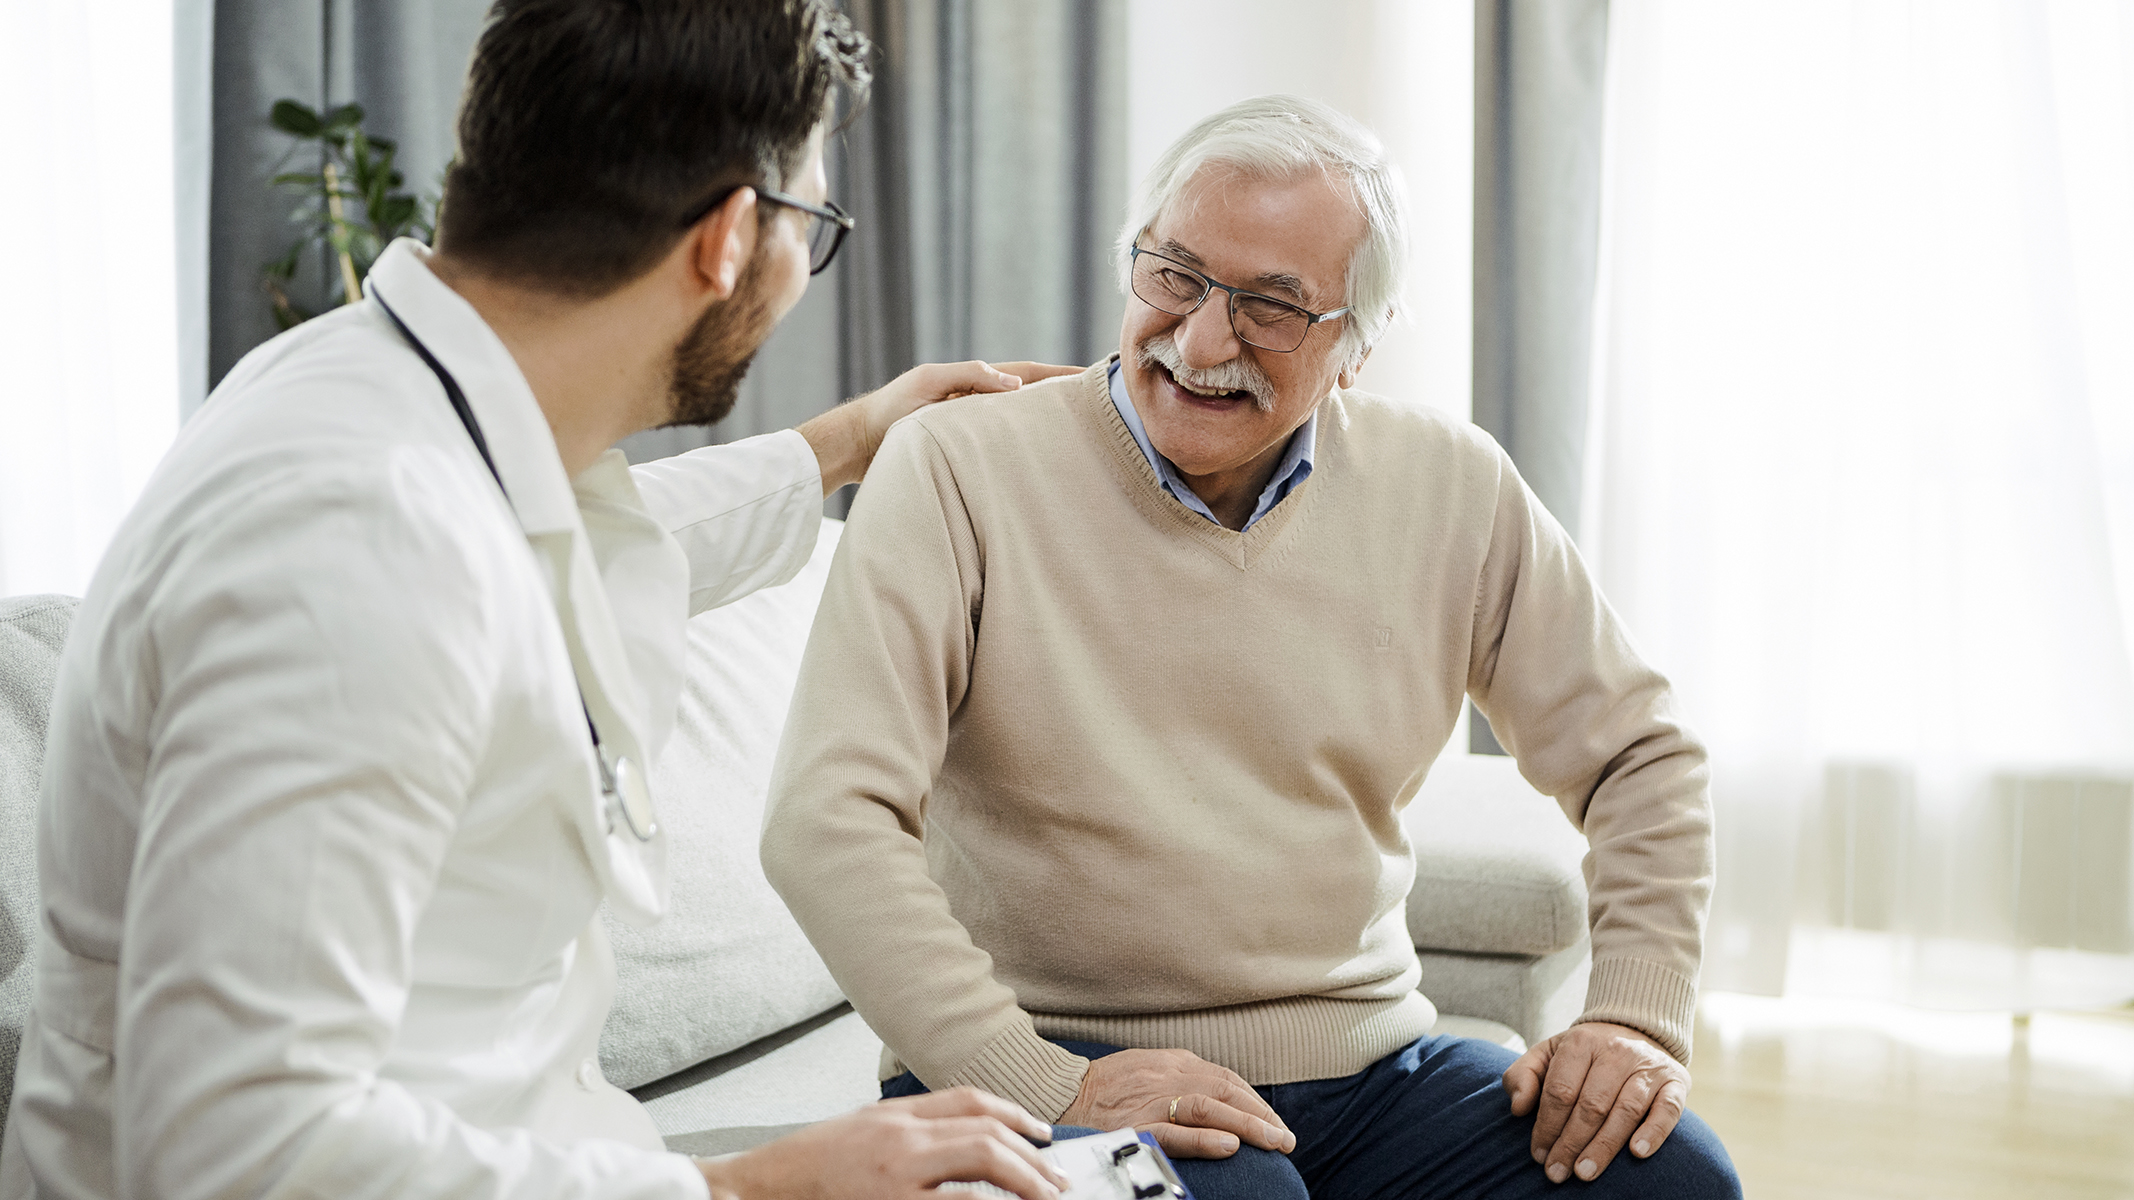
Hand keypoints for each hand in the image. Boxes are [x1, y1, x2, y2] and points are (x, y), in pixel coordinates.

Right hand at [700, 1087, 1069, 1199]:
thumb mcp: (860, 1132)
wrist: (757, 1187)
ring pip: (982, 1161)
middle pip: (987, 1132)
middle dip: (1032, 1157)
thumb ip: (908, 1132)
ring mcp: (896, 1173)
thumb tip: (961, 1142)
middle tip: (1057, 1182)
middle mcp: (901, 1135)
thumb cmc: (806, 1168)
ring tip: (1046, 1199)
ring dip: (1024, 1181)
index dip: (1016, 1115)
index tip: (1043, 1136)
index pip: (972, 1101)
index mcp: (894, 1115)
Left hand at [800, 359, 1083, 493]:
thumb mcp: (928, 384)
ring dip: (1046, 424)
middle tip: (1099, 405)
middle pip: (1030, 398)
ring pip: (1018, 423)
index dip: (1060, 375)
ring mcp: (972, 426)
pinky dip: (1023, 446)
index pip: (1028, 375)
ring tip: (1078, 432)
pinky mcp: (963, 450)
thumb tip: (1016, 385)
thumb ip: (970, 377)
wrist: (858, 444)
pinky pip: (1002, 445)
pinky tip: (1037, 458)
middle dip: (1062, 398)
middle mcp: (978, 402)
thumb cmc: (889, 411)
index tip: (1093, 375)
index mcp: (974, 381)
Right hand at [1058, 1048, 1295, 1160]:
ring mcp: (1152, 1100)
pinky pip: (1174, 1131)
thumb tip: (1219, 1097)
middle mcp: (1167, 1076)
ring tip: (1274, 1143)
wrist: (1060, 1093)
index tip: (1275, 1123)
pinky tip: (1230, 1146)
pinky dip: (1205, 1138)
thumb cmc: (1105, 1087)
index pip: (1227, 1079)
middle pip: (1226, 1090)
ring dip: (1248, 1125)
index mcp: (1173, 1062)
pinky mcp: (1135, 1124)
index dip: (1256, 1101)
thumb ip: (1180, 1078)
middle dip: (1262, 1115)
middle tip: (1286, 1139)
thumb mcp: (1147, 1070)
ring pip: (1210, 1107)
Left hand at [1503, 1020, 1688, 1183]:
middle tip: (1557, 1171)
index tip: (1538, 1154)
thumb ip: (1522, 1075)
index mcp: (1581, 1043)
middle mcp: (1617, 1051)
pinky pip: (1668, 1110)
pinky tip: (1637, 1153)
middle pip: (1591, 1104)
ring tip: (1584, 1172)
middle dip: (1571, 1143)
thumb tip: (1517, 1108)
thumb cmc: (1582, 1055)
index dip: (1547, 1125)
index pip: (1560, 1090)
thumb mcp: (1547, 1054)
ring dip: (1604, 1146)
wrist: (1633, 1031)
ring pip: (1626, 1110)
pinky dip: (1654, 1132)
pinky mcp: (1675, 1082)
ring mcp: (1648, 1066)